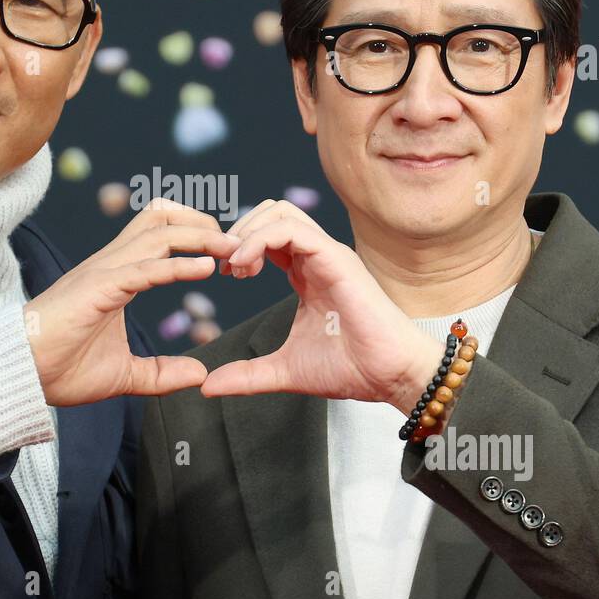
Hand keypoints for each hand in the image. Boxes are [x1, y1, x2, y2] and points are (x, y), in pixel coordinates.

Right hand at [24, 198, 240, 405]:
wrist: (19, 376)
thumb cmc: (62, 370)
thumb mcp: (125, 375)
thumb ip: (161, 372)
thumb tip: (198, 374)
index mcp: (118, 275)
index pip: (160, 232)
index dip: (196, 235)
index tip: (227, 256)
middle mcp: (112, 264)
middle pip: (162, 217)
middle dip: (203, 223)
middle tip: (237, 245)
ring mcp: (103, 272)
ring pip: (158, 233)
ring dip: (200, 238)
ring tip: (232, 250)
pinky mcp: (97, 289)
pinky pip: (143, 268)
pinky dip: (177, 265)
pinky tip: (205, 269)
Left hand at [202, 200, 446, 409]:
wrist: (390, 376)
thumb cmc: (351, 368)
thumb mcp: (284, 370)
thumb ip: (247, 375)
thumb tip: (208, 386)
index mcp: (306, 273)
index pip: (268, 236)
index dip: (239, 246)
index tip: (223, 273)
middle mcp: (317, 257)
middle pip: (271, 212)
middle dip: (238, 231)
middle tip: (224, 266)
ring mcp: (328, 254)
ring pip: (279, 212)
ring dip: (247, 232)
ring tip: (234, 266)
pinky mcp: (336, 258)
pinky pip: (291, 229)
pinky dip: (259, 240)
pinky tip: (244, 266)